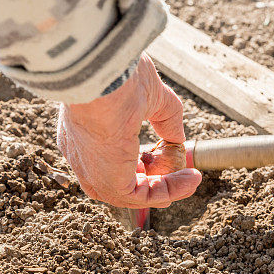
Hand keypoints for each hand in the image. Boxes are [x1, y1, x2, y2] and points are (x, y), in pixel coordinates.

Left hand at [57, 53, 201, 207]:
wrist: (103, 77)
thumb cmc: (117, 76)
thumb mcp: (149, 96)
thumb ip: (165, 118)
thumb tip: (179, 140)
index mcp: (83, 131)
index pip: (105, 160)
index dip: (135, 163)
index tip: (158, 153)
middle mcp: (82, 155)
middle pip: (116, 184)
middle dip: (150, 181)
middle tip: (177, 172)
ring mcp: (93, 172)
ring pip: (132, 193)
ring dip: (166, 188)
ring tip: (191, 177)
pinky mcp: (109, 182)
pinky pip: (144, 196)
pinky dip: (170, 191)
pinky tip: (191, 178)